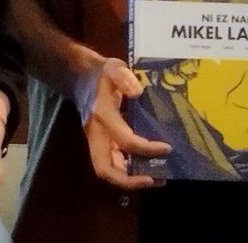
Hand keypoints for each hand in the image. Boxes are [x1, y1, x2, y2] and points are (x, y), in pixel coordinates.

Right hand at [73, 55, 168, 189]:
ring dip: (130, 179)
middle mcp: (97, 134)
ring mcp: (96, 141)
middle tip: (155, 180)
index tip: (167, 148)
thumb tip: (138, 92)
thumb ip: (124, 77)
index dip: (147, 148)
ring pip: (108, 170)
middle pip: (105, 169)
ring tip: (157, 179)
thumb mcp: (113, 67)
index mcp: (102, 116)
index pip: (125, 140)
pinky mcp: (100, 144)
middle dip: (129, 180)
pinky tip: (147, 169)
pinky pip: (112, 163)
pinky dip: (129, 171)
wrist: (80, 77)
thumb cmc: (101, 74)